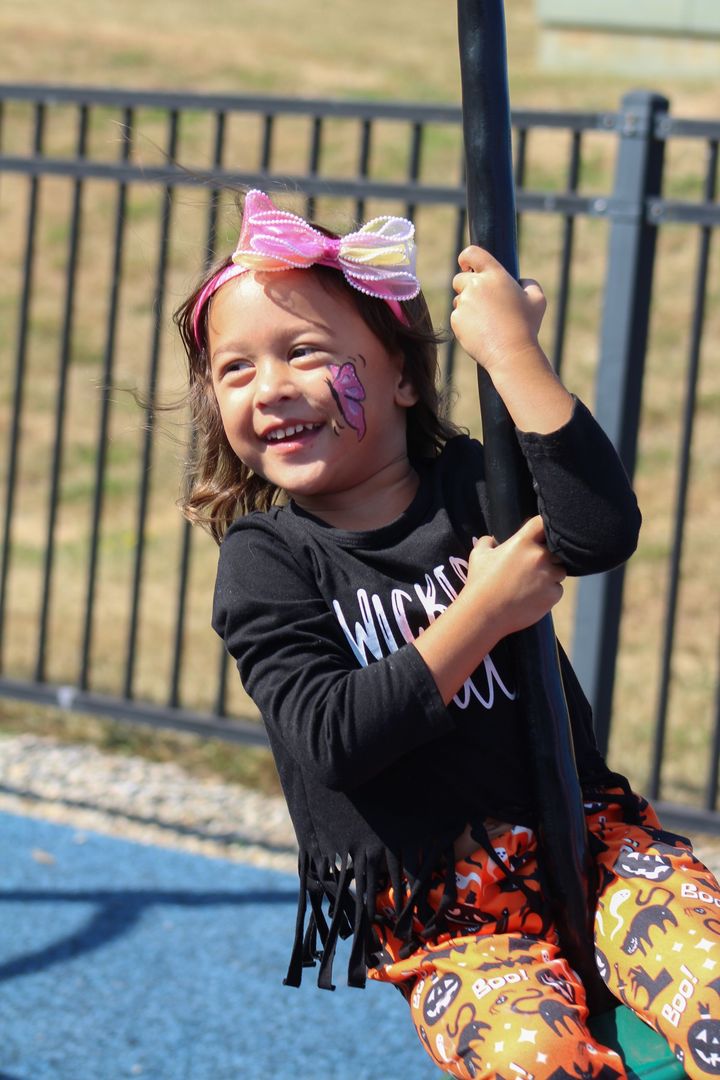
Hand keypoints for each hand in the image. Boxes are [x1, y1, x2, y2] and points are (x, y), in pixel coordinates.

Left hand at [450, 245, 546, 376]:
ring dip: (467, 306)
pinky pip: (457, 317)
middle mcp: (476, 285)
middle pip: (459, 279)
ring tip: (486, 321)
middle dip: (466, 286)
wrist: (511, 354)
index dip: (466, 257)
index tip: (466, 264)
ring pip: (459, 300)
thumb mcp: (537, 300)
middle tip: (481, 301)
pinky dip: (465, 322)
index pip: (472, 253)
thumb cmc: (527, 327)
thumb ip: (529, 284)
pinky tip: (481, 332)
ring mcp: (464, 303)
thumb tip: (520, 281)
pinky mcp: (456, 320)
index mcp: (495, 275)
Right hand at [466, 515, 565, 637]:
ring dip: (551, 575)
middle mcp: (540, 556)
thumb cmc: (479, 583)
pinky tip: (533, 598)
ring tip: (532, 584)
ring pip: (560, 571)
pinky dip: (549, 593)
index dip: (542, 527)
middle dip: (548, 557)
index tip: (539, 534)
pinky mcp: (553, 595)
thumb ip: (486, 542)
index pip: (542, 522)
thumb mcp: (478, 556)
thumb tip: (491, 539)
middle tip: (532, 568)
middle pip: (555, 550)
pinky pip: (558, 590)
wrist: (484, 614)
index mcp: (523, 542)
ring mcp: (549, 576)